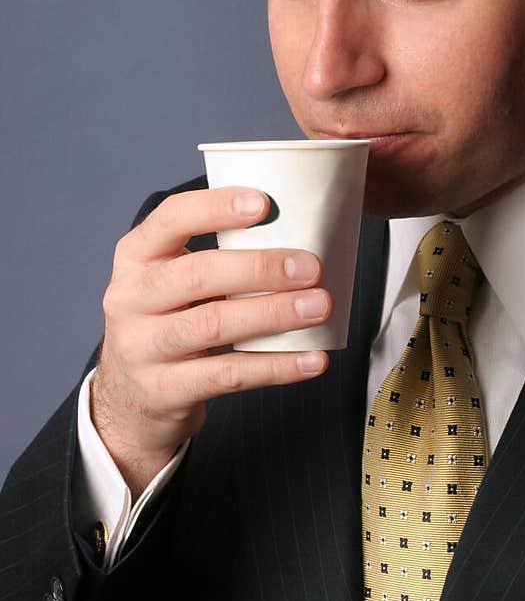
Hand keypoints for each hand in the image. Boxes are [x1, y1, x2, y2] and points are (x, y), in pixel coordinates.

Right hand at [91, 187, 332, 493]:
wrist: (129, 396)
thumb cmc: (168, 321)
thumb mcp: (172, 282)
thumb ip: (216, 259)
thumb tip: (297, 241)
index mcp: (135, 257)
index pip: (170, 219)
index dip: (215, 207)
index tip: (264, 203)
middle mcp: (130, 299)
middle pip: (198, 275)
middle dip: (259, 268)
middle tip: (310, 267)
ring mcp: (141, 348)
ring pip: (213, 325)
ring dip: (273, 314)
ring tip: (318, 307)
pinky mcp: (163, 390)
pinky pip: (228, 375)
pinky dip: (276, 365)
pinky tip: (312, 359)